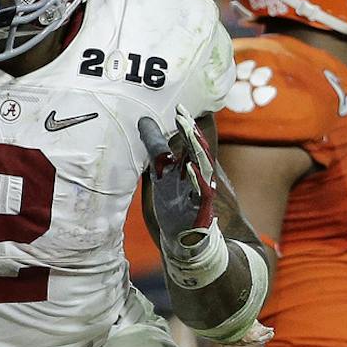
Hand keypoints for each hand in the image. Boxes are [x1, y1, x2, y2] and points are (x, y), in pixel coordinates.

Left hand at [139, 112, 220, 253]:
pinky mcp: (202, 207)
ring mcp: (201, 191)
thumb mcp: (160, 176)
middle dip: (190, 131)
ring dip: (195, 148)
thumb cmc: (174, 205)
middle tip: (182, 114)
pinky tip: (190, 167)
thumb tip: (144, 126)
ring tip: (188, 131)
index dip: (185, 125)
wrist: (183, 239)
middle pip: (197, 149)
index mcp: (188, 166)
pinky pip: (201, 191)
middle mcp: (197, 175)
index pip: (189, 141)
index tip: (178, 108)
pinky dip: (196, 179)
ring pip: (202, 166)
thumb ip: (155, 153)